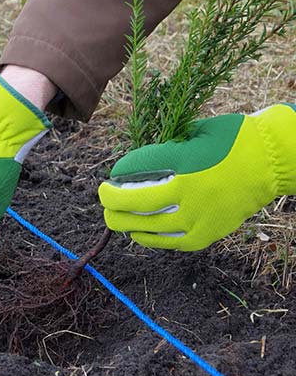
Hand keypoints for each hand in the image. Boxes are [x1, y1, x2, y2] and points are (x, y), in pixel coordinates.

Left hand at [99, 104, 295, 250]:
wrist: (271, 160)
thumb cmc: (231, 140)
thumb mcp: (194, 133)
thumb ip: (166, 149)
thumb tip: (137, 166)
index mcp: (184, 163)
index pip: (136, 171)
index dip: (118, 177)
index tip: (110, 178)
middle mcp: (188, 193)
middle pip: (135, 204)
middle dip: (111, 203)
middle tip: (104, 199)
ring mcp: (198, 216)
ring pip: (148, 227)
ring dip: (125, 223)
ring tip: (114, 218)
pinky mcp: (207, 233)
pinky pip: (170, 242)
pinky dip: (150, 238)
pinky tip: (137, 234)